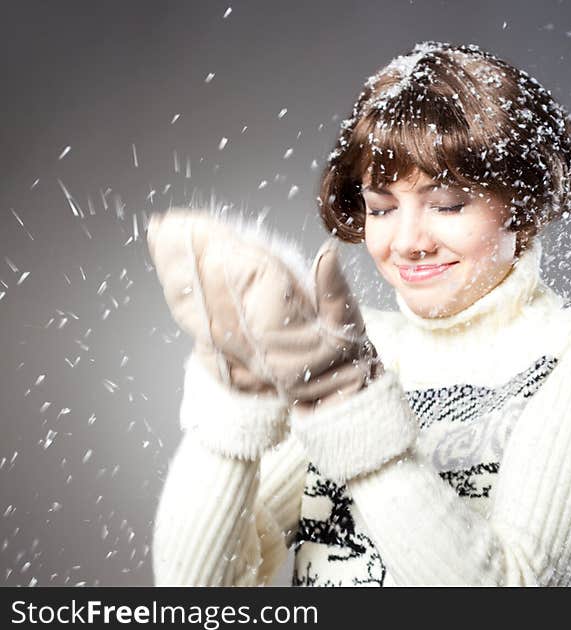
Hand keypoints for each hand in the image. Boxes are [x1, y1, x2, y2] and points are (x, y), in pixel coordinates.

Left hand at [146, 208, 382, 408]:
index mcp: (278, 328)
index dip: (217, 247)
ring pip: (195, 309)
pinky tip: (172, 280)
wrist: (332, 401)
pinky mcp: (226, 361)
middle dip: (183, 256)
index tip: (196, 223)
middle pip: (207, 290)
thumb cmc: (344, 360)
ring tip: (158, 242)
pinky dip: (182, 301)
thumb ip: (335, 290)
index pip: (241, 277)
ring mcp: (234, 353)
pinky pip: (196, 327)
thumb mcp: (349, 324)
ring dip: (175, 275)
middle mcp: (250, 342)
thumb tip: (327, 254)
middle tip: (161, 227)